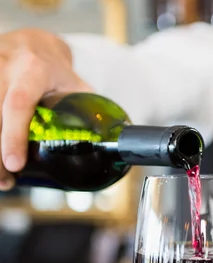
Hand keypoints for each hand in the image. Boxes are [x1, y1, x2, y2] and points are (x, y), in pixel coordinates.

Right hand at [0, 28, 90, 189]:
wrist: (32, 43)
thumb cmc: (56, 70)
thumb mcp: (74, 84)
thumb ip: (89, 109)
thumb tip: (112, 142)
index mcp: (33, 70)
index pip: (18, 103)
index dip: (14, 136)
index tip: (15, 164)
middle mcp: (4, 68)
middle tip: (6, 181)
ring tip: (2, 179)